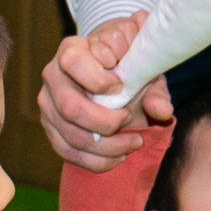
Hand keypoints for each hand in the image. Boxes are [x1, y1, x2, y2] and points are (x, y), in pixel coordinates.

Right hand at [38, 12, 172, 170]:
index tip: (120, 86)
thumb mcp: (143, 65)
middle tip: (129, 120)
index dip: (99, 79)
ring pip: (71, 135)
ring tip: (133, 143)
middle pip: (70, 107)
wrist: (112, 66)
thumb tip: (161, 111)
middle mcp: (53, 76)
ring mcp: (49, 104)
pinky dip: (96, 161)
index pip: (74, 63)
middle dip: (106, 122)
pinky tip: (118, 157)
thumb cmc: (126, 61)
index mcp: (72, 50)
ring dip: (106, 147)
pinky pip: (68, 152)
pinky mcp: (52, 127)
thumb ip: (154, 86)